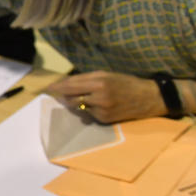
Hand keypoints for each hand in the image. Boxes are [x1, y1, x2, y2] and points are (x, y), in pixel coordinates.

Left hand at [46, 71, 165, 123]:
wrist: (147, 98)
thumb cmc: (125, 83)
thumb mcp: (106, 75)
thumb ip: (85, 79)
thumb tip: (66, 83)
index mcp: (99, 83)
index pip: (72, 86)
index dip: (58, 87)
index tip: (48, 87)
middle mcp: (99, 98)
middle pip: (71, 98)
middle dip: (64, 96)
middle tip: (58, 93)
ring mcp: (102, 111)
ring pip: (79, 107)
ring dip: (76, 103)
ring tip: (84, 97)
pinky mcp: (104, 120)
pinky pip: (89, 114)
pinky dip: (89, 109)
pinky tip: (98, 105)